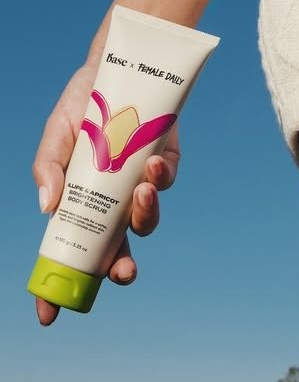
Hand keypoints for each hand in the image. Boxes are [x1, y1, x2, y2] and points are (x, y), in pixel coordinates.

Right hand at [31, 59, 179, 325]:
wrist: (118, 65)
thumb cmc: (83, 106)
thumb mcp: (56, 135)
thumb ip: (48, 169)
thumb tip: (49, 207)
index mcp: (82, 205)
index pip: (70, 254)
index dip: (61, 285)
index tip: (49, 316)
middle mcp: (112, 204)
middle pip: (117, 253)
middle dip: (120, 270)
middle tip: (122, 272)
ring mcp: (140, 188)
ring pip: (146, 223)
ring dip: (144, 216)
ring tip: (139, 191)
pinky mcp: (167, 167)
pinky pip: (166, 184)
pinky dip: (161, 178)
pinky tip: (153, 165)